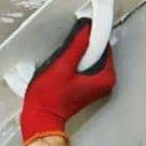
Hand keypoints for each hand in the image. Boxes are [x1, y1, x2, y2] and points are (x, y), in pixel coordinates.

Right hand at [20, 18, 116, 145]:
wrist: (40, 116)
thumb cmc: (49, 99)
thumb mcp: (61, 66)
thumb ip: (76, 45)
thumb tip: (86, 29)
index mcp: (105, 77)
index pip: (104, 44)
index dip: (91, 35)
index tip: (83, 29)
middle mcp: (104, 81)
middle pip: (96, 51)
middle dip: (82, 48)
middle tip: (66, 58)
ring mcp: (95, 84)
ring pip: (89, 58)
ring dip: (76, 56)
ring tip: (62, 67)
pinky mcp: (86, 85)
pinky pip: (83, 66)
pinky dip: (73, 64)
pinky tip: (62, 71)